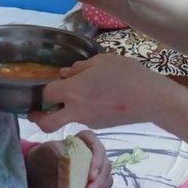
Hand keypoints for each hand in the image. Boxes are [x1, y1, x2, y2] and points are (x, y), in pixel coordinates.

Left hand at [25, 130, 113, 187]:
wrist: (40, 172)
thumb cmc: (44, 157)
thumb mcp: (47, 151)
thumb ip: (58, 150)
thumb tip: (70, 158)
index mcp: (83, 139)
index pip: (96, 144)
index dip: (98, 158)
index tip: (91, 175)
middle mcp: (93, 151)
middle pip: (104, 162)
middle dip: (100, 178)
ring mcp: (95, 166)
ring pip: (106, 175)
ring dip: (100, 187)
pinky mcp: (94, 180)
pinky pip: (103, 185)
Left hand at [29, 54, 167, 132]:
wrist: (151, 99)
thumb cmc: (126, 74)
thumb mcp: (101, 61)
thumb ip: (80, 67)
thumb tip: (66, 74)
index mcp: (72, 91)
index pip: (46, 94)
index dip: (44, 89)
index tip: (48, 85)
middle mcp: (76, 110)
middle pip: (47, 124)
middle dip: (37, 119)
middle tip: (35, 113)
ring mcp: (88, 121)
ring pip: (68, 119)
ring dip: (66, 111)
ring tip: (82, 95)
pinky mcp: (101, 126)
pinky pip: (85, 118)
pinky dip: (85, 111)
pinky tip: (101, 99)